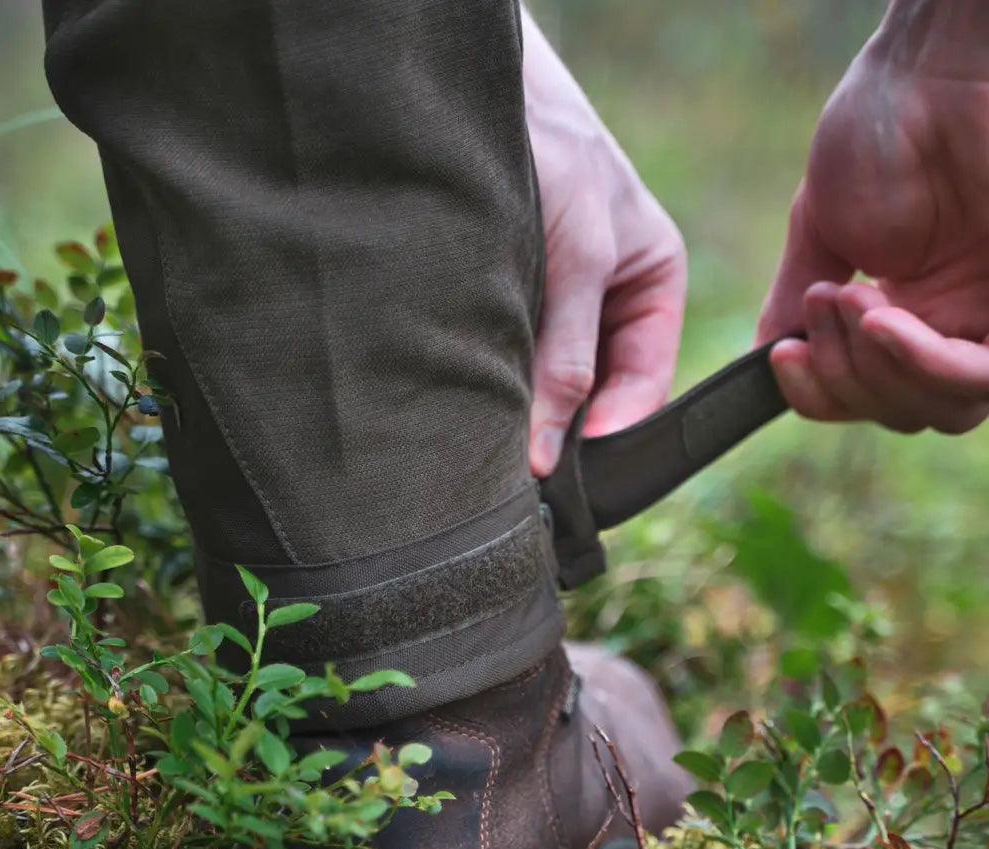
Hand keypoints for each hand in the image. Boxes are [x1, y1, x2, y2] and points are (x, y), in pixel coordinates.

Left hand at [523, 12, 685, 475]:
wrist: (483, 98)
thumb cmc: (558, 154)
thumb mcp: (579, 256)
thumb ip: (568, 353)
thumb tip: (547, 451)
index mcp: (652, 291)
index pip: (645, 383)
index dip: (616, 429)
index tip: (572, 466)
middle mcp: (606, 307)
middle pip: (596, 392)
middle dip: (566, 428)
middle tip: (529, 472)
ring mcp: (556, 310)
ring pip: (549, 381)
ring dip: (526, 408)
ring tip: (498, 444)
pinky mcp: (508, 307)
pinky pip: (509, 360)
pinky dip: (495, 382)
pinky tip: (474, 403)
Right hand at [757, 16, 988, 434]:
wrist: (939, 67)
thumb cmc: (881, 126)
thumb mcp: (820, 228)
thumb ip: (796, 301)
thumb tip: (770, 361)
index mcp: (903, 310)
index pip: (863, 394)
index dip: (820, 395)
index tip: (784, 357)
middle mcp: (951, 320)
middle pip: (901, 412)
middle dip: (844, 379)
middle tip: (820, 309)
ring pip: (941, 408)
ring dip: (879, 373)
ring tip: (852, 306)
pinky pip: (980, 377)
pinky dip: (925, 365)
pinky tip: (884, 322)